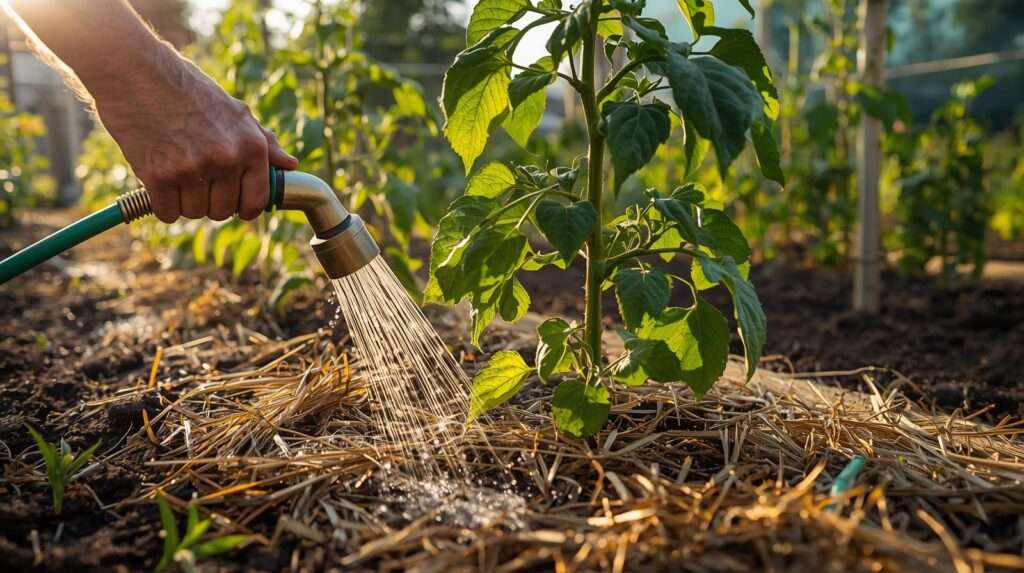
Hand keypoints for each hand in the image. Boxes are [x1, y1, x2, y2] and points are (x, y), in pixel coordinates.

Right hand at [92, 55, 297, 222]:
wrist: (134, 70)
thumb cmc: (186, 89)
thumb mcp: (234, 110)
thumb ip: (263, 141)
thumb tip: (290, 165)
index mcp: (251, 146)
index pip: (255, 202)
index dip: (242, 207)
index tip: (230, 202)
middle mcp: (227, 159)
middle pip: (222, 211)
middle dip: (208, 200)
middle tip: (194, 177)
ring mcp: (193, 169)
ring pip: (194, 213)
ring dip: (183, 200)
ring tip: (175, 169)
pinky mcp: (159, 176)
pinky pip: (167, 213)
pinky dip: (160, 203)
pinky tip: (157, 178)